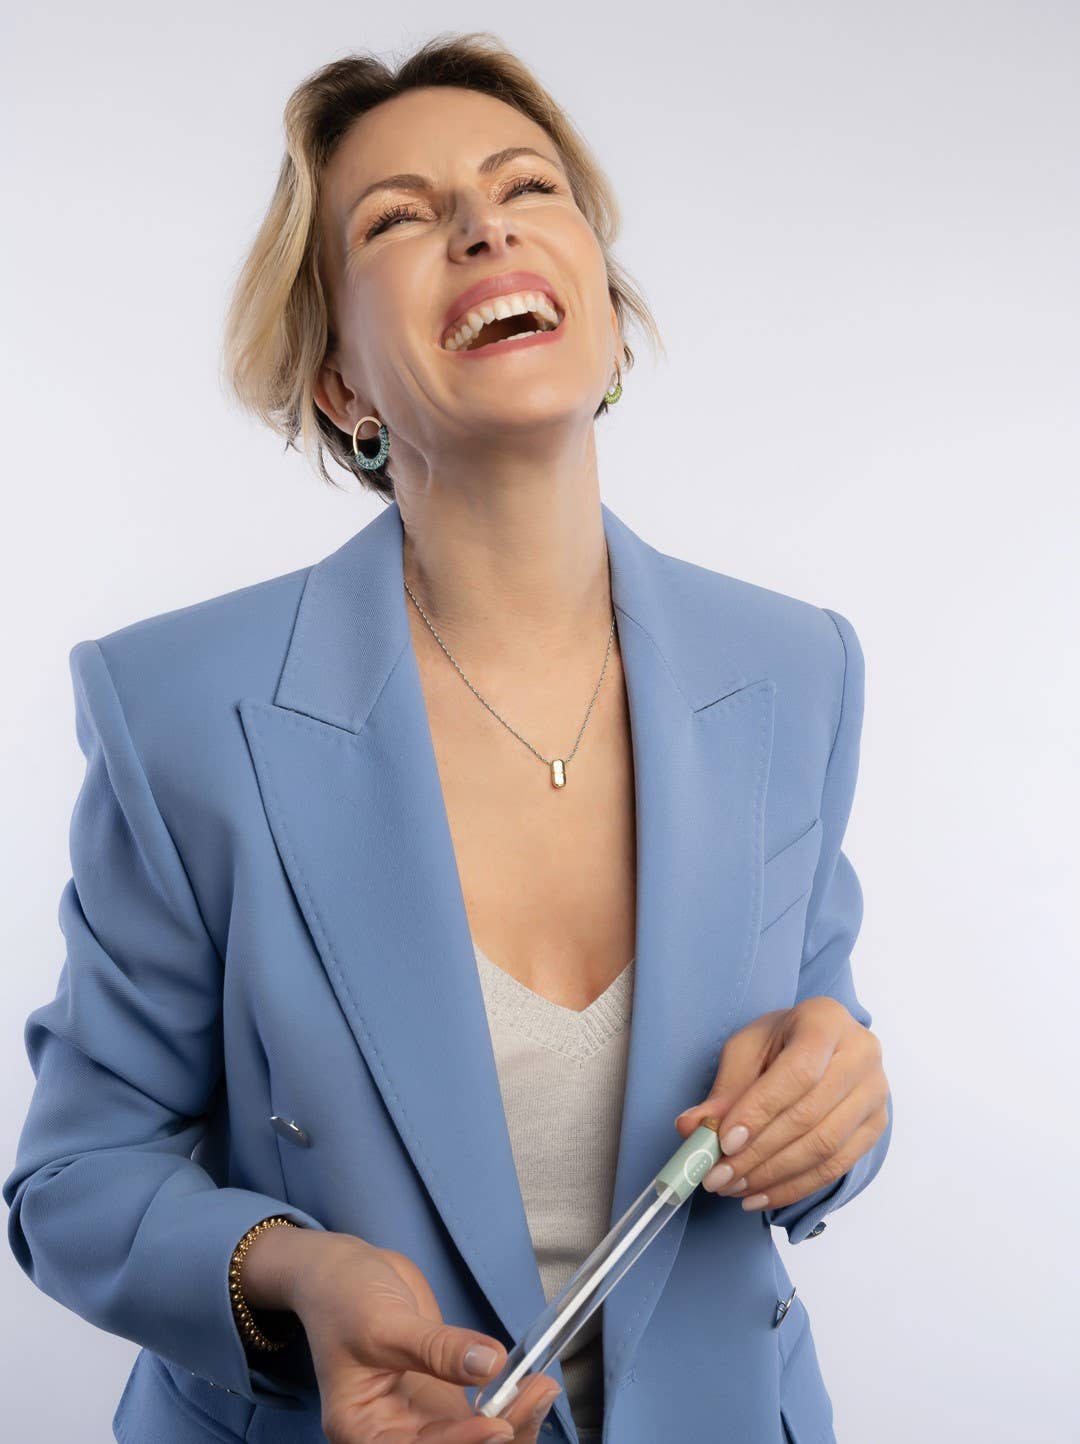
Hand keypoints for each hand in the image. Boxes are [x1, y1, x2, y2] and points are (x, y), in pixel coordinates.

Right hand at [289, 1233, 559, 1442]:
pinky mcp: (443, 1399)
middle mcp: (392, 1434)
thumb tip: (490, 1364)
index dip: (459, 1443)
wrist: (344, 1273)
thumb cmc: (344, 1298)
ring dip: (513, 1422)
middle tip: (536, 1396)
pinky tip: (533, 1384)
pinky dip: (510, 1405)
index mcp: (361, 1430)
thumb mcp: (385, 1321)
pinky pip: (481, 1416)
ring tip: (543, 1389)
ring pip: (475, 1441)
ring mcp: (421, 1419)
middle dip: (498, 1435)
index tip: (497, 1422)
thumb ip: (436, 1347)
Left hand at [673, 997, 889, 1210]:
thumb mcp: (747, 1050)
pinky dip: (793, 1187)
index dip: (760, 1112)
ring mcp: (875, 1094)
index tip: (724, 1143)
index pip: (798, 1074)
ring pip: (824, 1148)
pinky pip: (835, 1168)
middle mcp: (862, 1055)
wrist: (824, 1045)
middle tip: (717, 1176)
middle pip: (809, 1116)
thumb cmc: (781, 1041)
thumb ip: (724, 1089)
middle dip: (758, 1153)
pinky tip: (760, 1196)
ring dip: (772, 1175)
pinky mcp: (876, 1126)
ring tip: (733, 1188)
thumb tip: (692, 1128)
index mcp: (827, 1022)